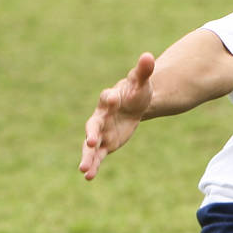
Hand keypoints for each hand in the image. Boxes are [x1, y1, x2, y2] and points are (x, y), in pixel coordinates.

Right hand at [79, 53, 155, 179]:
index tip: (112, 97)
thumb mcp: (142, 82)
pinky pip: (97, 155)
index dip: (109, 98)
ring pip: (91, 145)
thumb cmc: (137, 91)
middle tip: (90, 140)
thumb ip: (143, 70)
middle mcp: (101, 116)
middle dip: (91, 133)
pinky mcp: (105, 143)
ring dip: (87, 156)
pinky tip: (88, 177)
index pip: (107, 98)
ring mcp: (101, 131)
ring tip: (83, 169)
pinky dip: (93, 165)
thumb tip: (148, 56)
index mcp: (110, 99)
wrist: (135, 104)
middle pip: (93, 125)